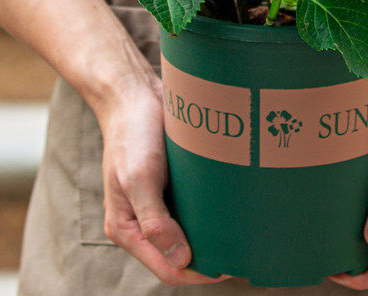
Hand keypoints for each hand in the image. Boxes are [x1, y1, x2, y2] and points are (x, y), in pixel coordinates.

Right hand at [97, 80, 228, 285]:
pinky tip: (229, 208)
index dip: (197, 274)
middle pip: (179, 255)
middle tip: (241, 251)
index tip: (228, 265)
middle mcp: (142, 221)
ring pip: (188, 233)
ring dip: (210, 235)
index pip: (166, 268)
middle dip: (207, 258)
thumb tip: (180, 259)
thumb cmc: (132, 135)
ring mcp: (157, 202)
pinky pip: (192, 208)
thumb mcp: (140, 178)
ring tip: (239, 233)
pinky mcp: (171, 184)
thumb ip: (155, 222)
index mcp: (126, 228)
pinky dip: (208, 213)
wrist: (133, 95)